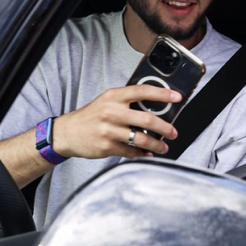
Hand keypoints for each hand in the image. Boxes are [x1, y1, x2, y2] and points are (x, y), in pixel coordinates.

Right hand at [54, 84, 179, 159]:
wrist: (68, 132)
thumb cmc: (92, 115)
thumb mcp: (108, 101)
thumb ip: (128, 101)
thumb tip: (156, 105)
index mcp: (114, 97)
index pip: (142, 91)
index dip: (162, 94)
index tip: (177, 97)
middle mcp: (112, 112)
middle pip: (147, 119)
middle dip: (165, 127)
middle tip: (174, 132)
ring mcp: (109, 130)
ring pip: (141, 139)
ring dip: (156, 145)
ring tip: (164, 147)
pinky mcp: (106, 147)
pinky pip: (131, 152)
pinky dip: (142, 154)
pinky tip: (148, 153)